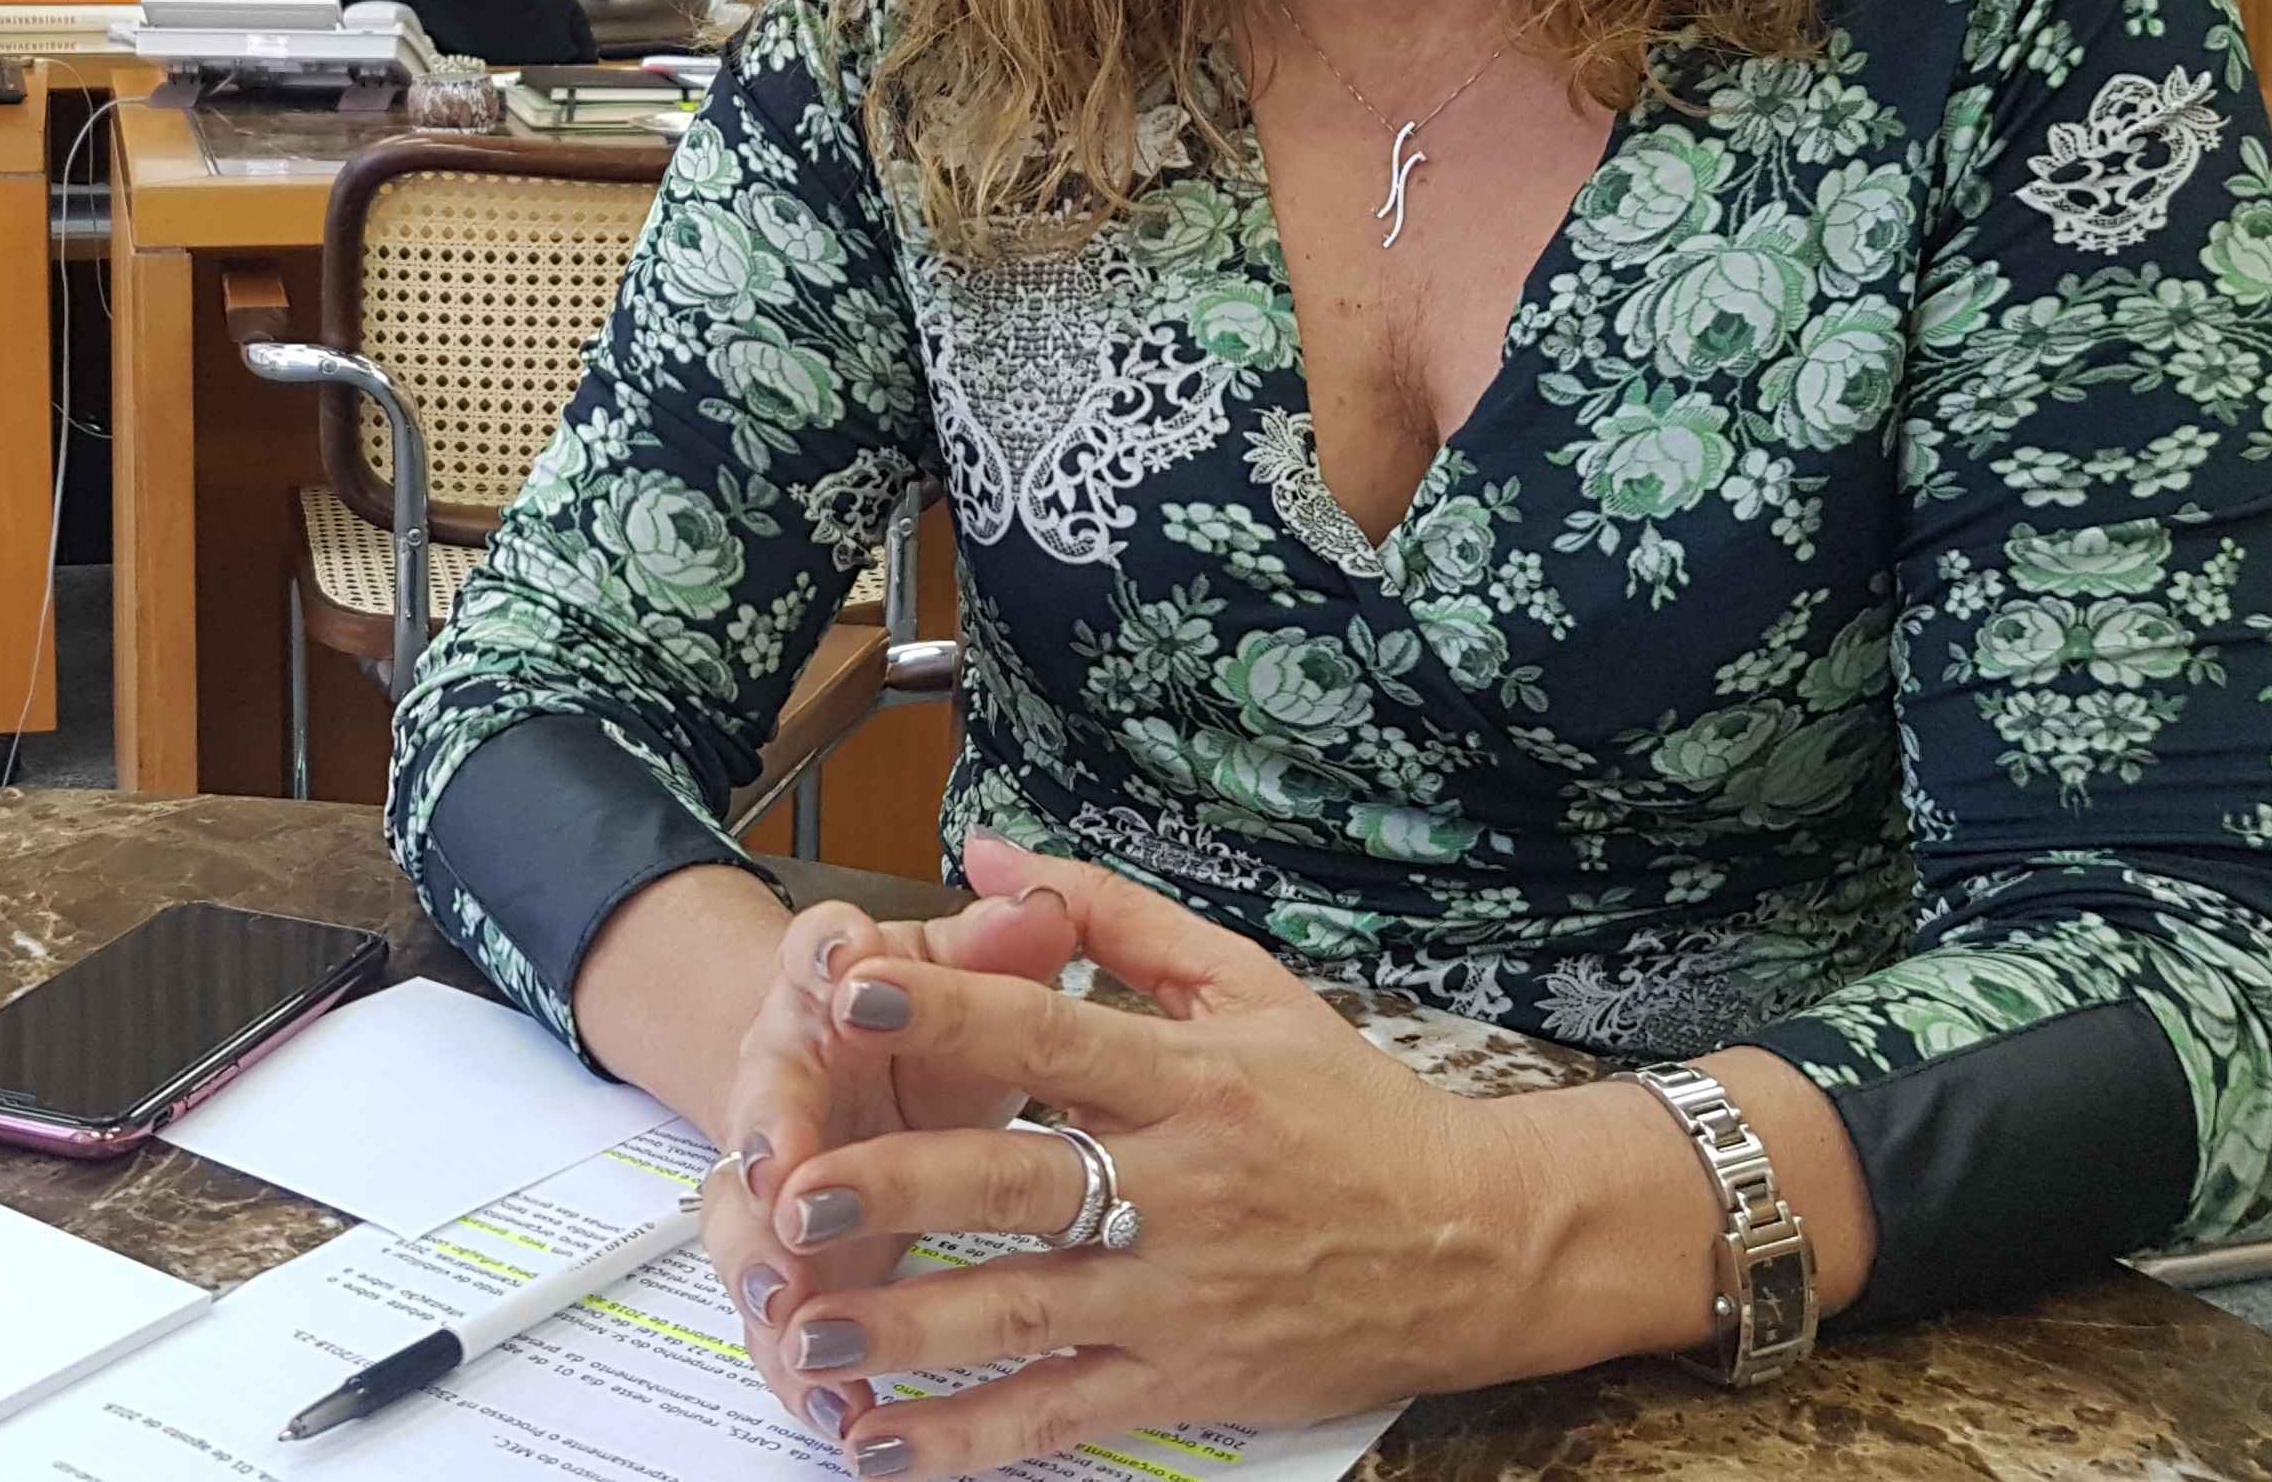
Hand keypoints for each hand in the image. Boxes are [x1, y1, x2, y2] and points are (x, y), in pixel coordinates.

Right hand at [696, 871, 1083, 1445]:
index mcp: (825, 986)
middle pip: (760, 1098)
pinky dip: (800, 1364)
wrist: (847, 1075)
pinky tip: (834, 1406)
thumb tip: (1040, 906)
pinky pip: (780, 1317)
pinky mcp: (789, 1259)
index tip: (845, 968)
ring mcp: (774, 1175)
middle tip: (780, 1174)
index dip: (828, 956)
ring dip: (764, 1264)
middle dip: (766, 1137)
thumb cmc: (918, 1023)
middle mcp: (783, 1074)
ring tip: (790, 1307)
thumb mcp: (961, 971)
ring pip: (747, 1221)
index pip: (815, 950)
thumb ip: (999, 943)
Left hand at [754, 838, 1552, 1476]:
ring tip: (806, 1329)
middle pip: (1019, 1184)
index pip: (1051, 1034)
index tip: (851, 995)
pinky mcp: (1188, 1382)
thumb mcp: (1246, 986)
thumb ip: (1107, 915)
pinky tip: (885, 1446)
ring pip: (1025, 1313)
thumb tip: (984, 850)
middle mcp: (1179, 1188)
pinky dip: (972, 1439)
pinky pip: (1062, 1415)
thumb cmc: (1351, 1107)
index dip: (949, 1014)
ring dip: (909, 1327)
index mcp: (1188, 1077)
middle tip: (792, 1194)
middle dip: (900, 1190)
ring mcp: (1180, 1295)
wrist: (1479, 1244)